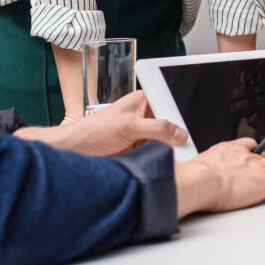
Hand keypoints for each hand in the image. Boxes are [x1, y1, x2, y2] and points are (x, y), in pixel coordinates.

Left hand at [14, 91, 187, 155]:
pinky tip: (163, 164)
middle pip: (171, 124)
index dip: (181, 117)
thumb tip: (181, 133)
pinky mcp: (139, 150)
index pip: (170, 104)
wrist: (74, 153)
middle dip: (177, 136)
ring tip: (175, 157)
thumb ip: (157, 128)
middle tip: (186, 147)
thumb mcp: (128, 126)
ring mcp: (142, 134)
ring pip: (167, 141)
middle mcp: (145, 116)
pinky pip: (158, 154)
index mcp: (143, 101)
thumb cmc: (92, 131)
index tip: (190, 131)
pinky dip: (161, 159)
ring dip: (169, 150)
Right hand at [175, 138, 264, 218]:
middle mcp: (244, 154)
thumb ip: (200, 169)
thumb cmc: (194, 178)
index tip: (253, 154)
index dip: (253, 151)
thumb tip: (190, 177)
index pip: (247, 145)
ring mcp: (257, 165)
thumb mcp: (195, 167)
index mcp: (227, 150)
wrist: (201, 180)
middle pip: (264, 155)